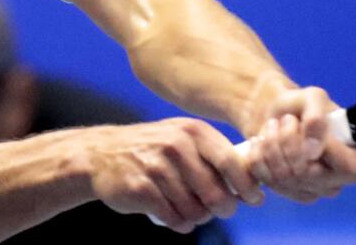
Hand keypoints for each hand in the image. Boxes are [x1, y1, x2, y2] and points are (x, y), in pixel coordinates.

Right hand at [82, 118, 265, 233]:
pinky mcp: (141, 189)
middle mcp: (177, 145)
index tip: (254, 199)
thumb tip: (254, 182)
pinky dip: (179, 223)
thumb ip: (213, 154)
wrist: (101, 155)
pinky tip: (173, 216)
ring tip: (189, 210)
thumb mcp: (182, 138)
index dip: (247, 185)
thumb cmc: (152, 150)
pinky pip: (174, 219)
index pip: (232, 162)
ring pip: (196, 211)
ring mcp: (157, 167)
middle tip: (219, 210)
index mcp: (192, 131)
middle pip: (217, 194)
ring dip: (197, 217)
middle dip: (223, 208)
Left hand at [240, 84, 355, 202]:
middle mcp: (341, 179)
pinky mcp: (291, 193)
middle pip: (310, 174)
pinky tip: (262, 143)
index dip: (322, 150)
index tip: (302, 126)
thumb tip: (314, 150)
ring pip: (286, 178)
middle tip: (285, 120)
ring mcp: (316, 190)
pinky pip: (268, 180)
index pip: (348, 168)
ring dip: (271, 145)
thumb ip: (317, 117)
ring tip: (273, 127)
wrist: (275, 114)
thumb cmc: (300, 106)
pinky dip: (259, 156)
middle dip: (288, 141)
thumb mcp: (312, 97)